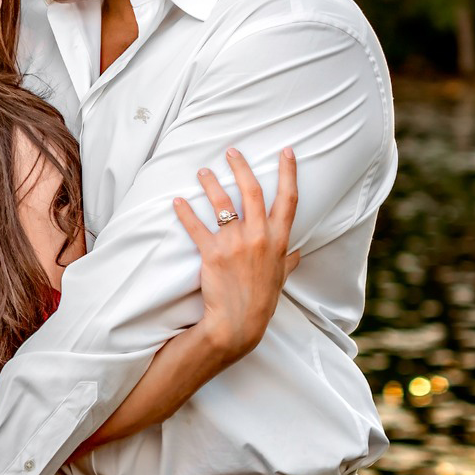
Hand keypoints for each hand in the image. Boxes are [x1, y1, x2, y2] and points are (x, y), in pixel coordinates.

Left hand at [174, 146, 299, 364]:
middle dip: (242, 167)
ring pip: (223, 203)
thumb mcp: (281, 278)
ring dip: (211, 183)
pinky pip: (196, 227)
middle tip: (232, 151)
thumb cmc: (261, 300)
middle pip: (252, 192)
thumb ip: (288, 261)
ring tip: (202, 171)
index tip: (286, 151)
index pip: (288, 200)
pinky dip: (185, 212)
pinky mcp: (212, 253)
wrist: (239, 323)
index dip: (288, 173)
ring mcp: (236, 244)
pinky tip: (177, 201)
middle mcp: (260, 237)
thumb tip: (297, 252)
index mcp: (279, 241)